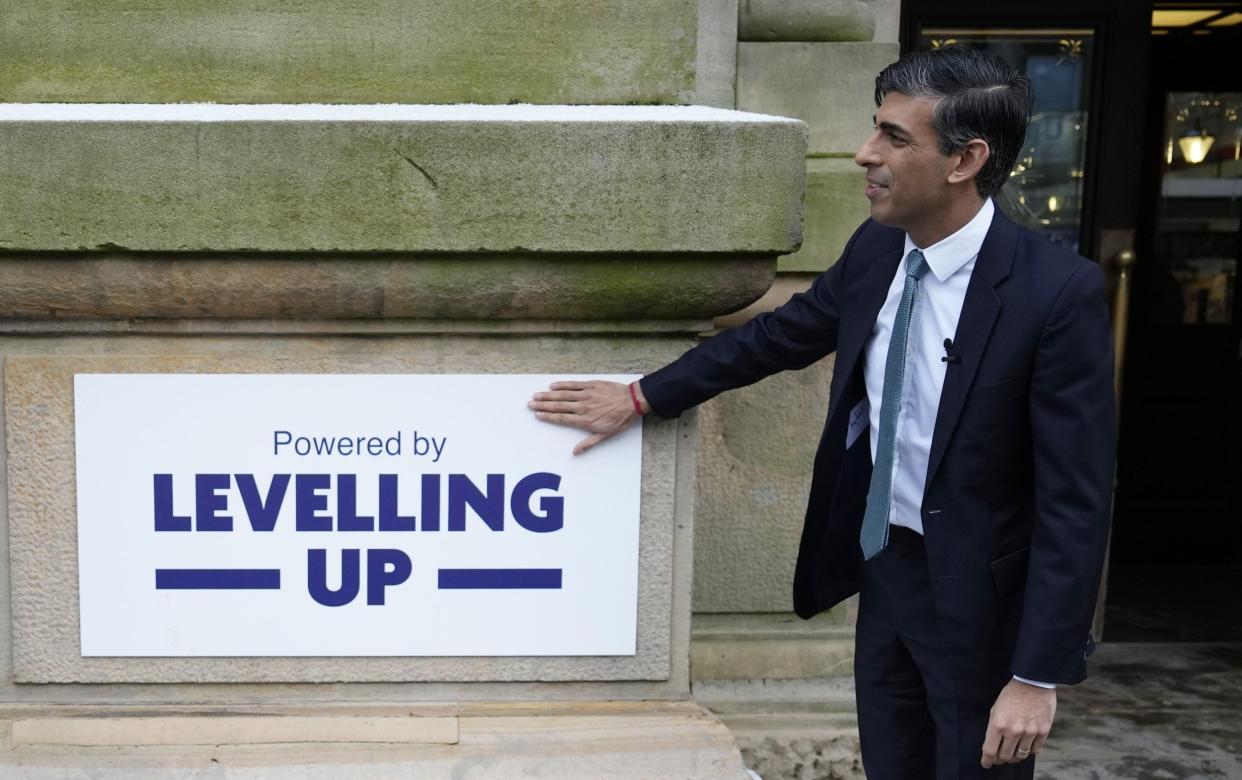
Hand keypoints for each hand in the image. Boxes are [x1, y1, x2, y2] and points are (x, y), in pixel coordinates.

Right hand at [529, 380, 646, 454]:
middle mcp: (583, 407)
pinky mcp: (591, 385)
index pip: (562, 418)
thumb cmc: (620, 419)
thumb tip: (575, 452)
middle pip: (559, 406)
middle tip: (531, 404)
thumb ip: (588, 443)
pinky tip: (553, 385)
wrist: (632, 401)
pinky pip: (574, 384)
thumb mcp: (606, 435)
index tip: (537, 414)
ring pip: (564, 395)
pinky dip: (563, 384)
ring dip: (549, 395)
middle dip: (543, 405)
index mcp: (585, 420)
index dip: (548, 416)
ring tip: (537, 395)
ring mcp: (586, 395)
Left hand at [981, 679, 1055, 767]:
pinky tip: (1025, 747)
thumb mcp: (996, 709)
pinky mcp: (1043, 731)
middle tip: (999, 759)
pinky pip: (1035, 750)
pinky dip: (1029, 751)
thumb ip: (995, 728)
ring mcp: (1029, 732)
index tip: (986, 763)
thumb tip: (993, 745)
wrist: (1033, 683)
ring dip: (1014, 757)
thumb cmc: (1012, 695)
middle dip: (1000, 760)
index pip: (990, 750)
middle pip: (1005, 757)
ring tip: (1012, 754)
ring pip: (1020, 755)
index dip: (987, 760)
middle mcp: (1013, 730)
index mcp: (998, 723)